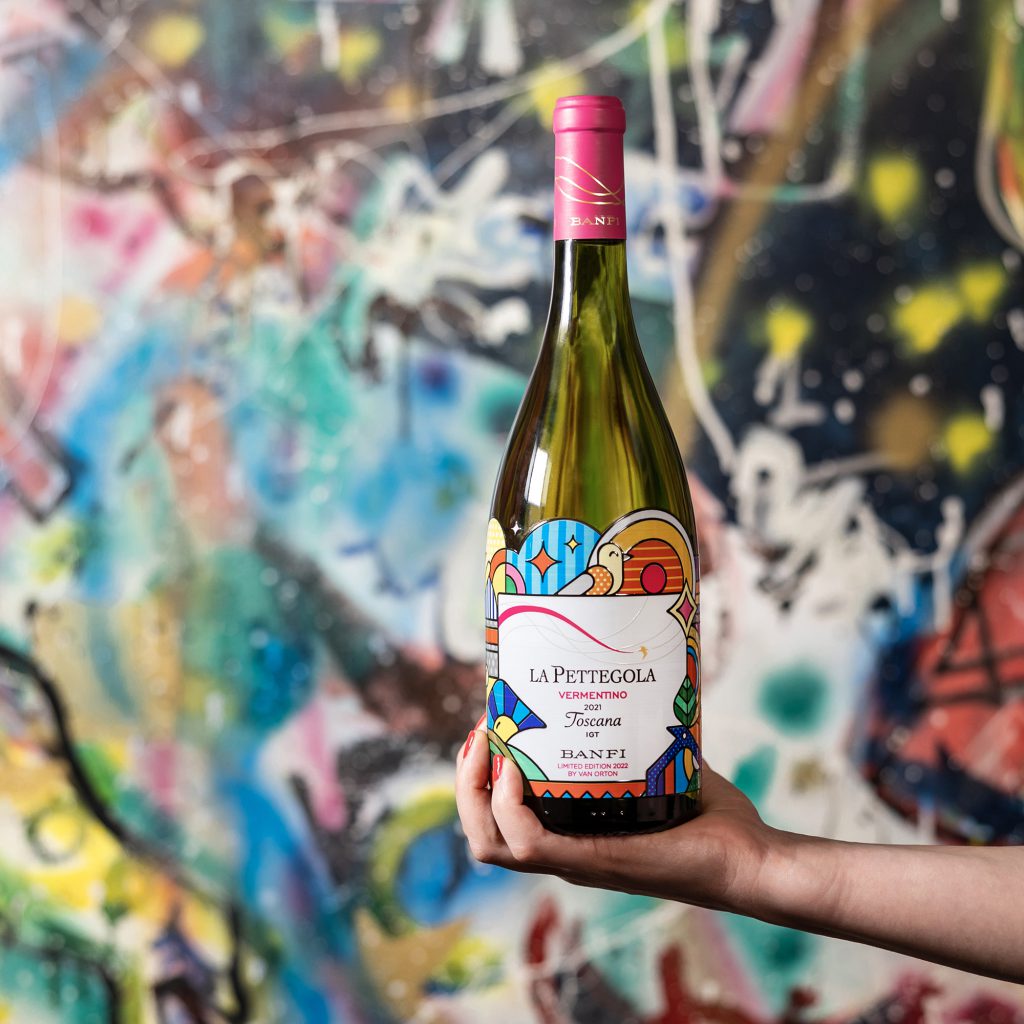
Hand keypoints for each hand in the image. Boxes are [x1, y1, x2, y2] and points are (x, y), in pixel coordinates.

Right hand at [455, 723, 780, 914]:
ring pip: (491, 843)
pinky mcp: (595, 861)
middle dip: (466, 783)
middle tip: (479, 735)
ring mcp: (576, 861)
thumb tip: (633, 685)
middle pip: (482, 834)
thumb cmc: (712, 819)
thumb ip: (641, 737)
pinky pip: (527, 844)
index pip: (500, 820)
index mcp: (572, 834)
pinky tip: (514, 769)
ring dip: (475, 792)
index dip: (479, 780)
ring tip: (486, 745)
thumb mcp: (659, 766)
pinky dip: (508, 808)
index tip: (488, 728)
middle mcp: (565, 851)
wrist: (750, 857)